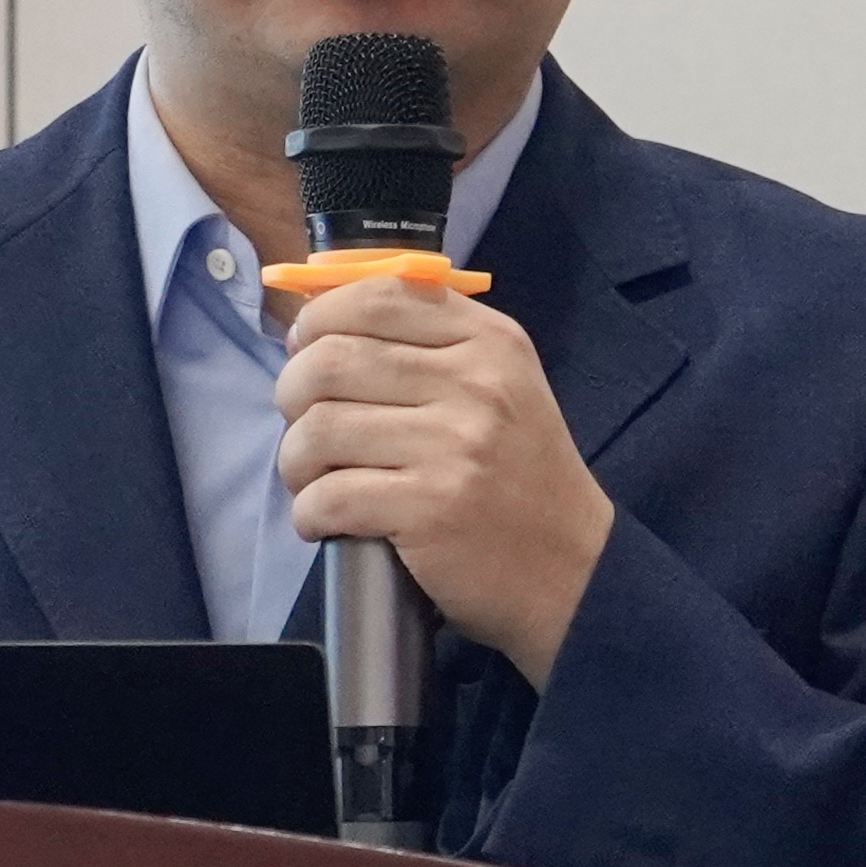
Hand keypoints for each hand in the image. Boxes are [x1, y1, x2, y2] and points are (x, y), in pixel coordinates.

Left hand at [275, 276, 616, 683]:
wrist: (574, 570)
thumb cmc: (520, 476)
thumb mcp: (502, 385)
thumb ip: (430, 344)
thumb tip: (317, 323)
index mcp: (489, 341)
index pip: (376, 296)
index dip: (319, 319)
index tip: (306, 351)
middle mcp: (474, 383)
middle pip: (329, 360)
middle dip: (292, 395)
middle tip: (305, 426)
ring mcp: (453, 446)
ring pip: (317, 429)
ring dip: (295, 461)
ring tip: (312, 480)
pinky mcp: (429, 509)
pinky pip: (328, 496)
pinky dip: (309, 513)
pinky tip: (324, 521)